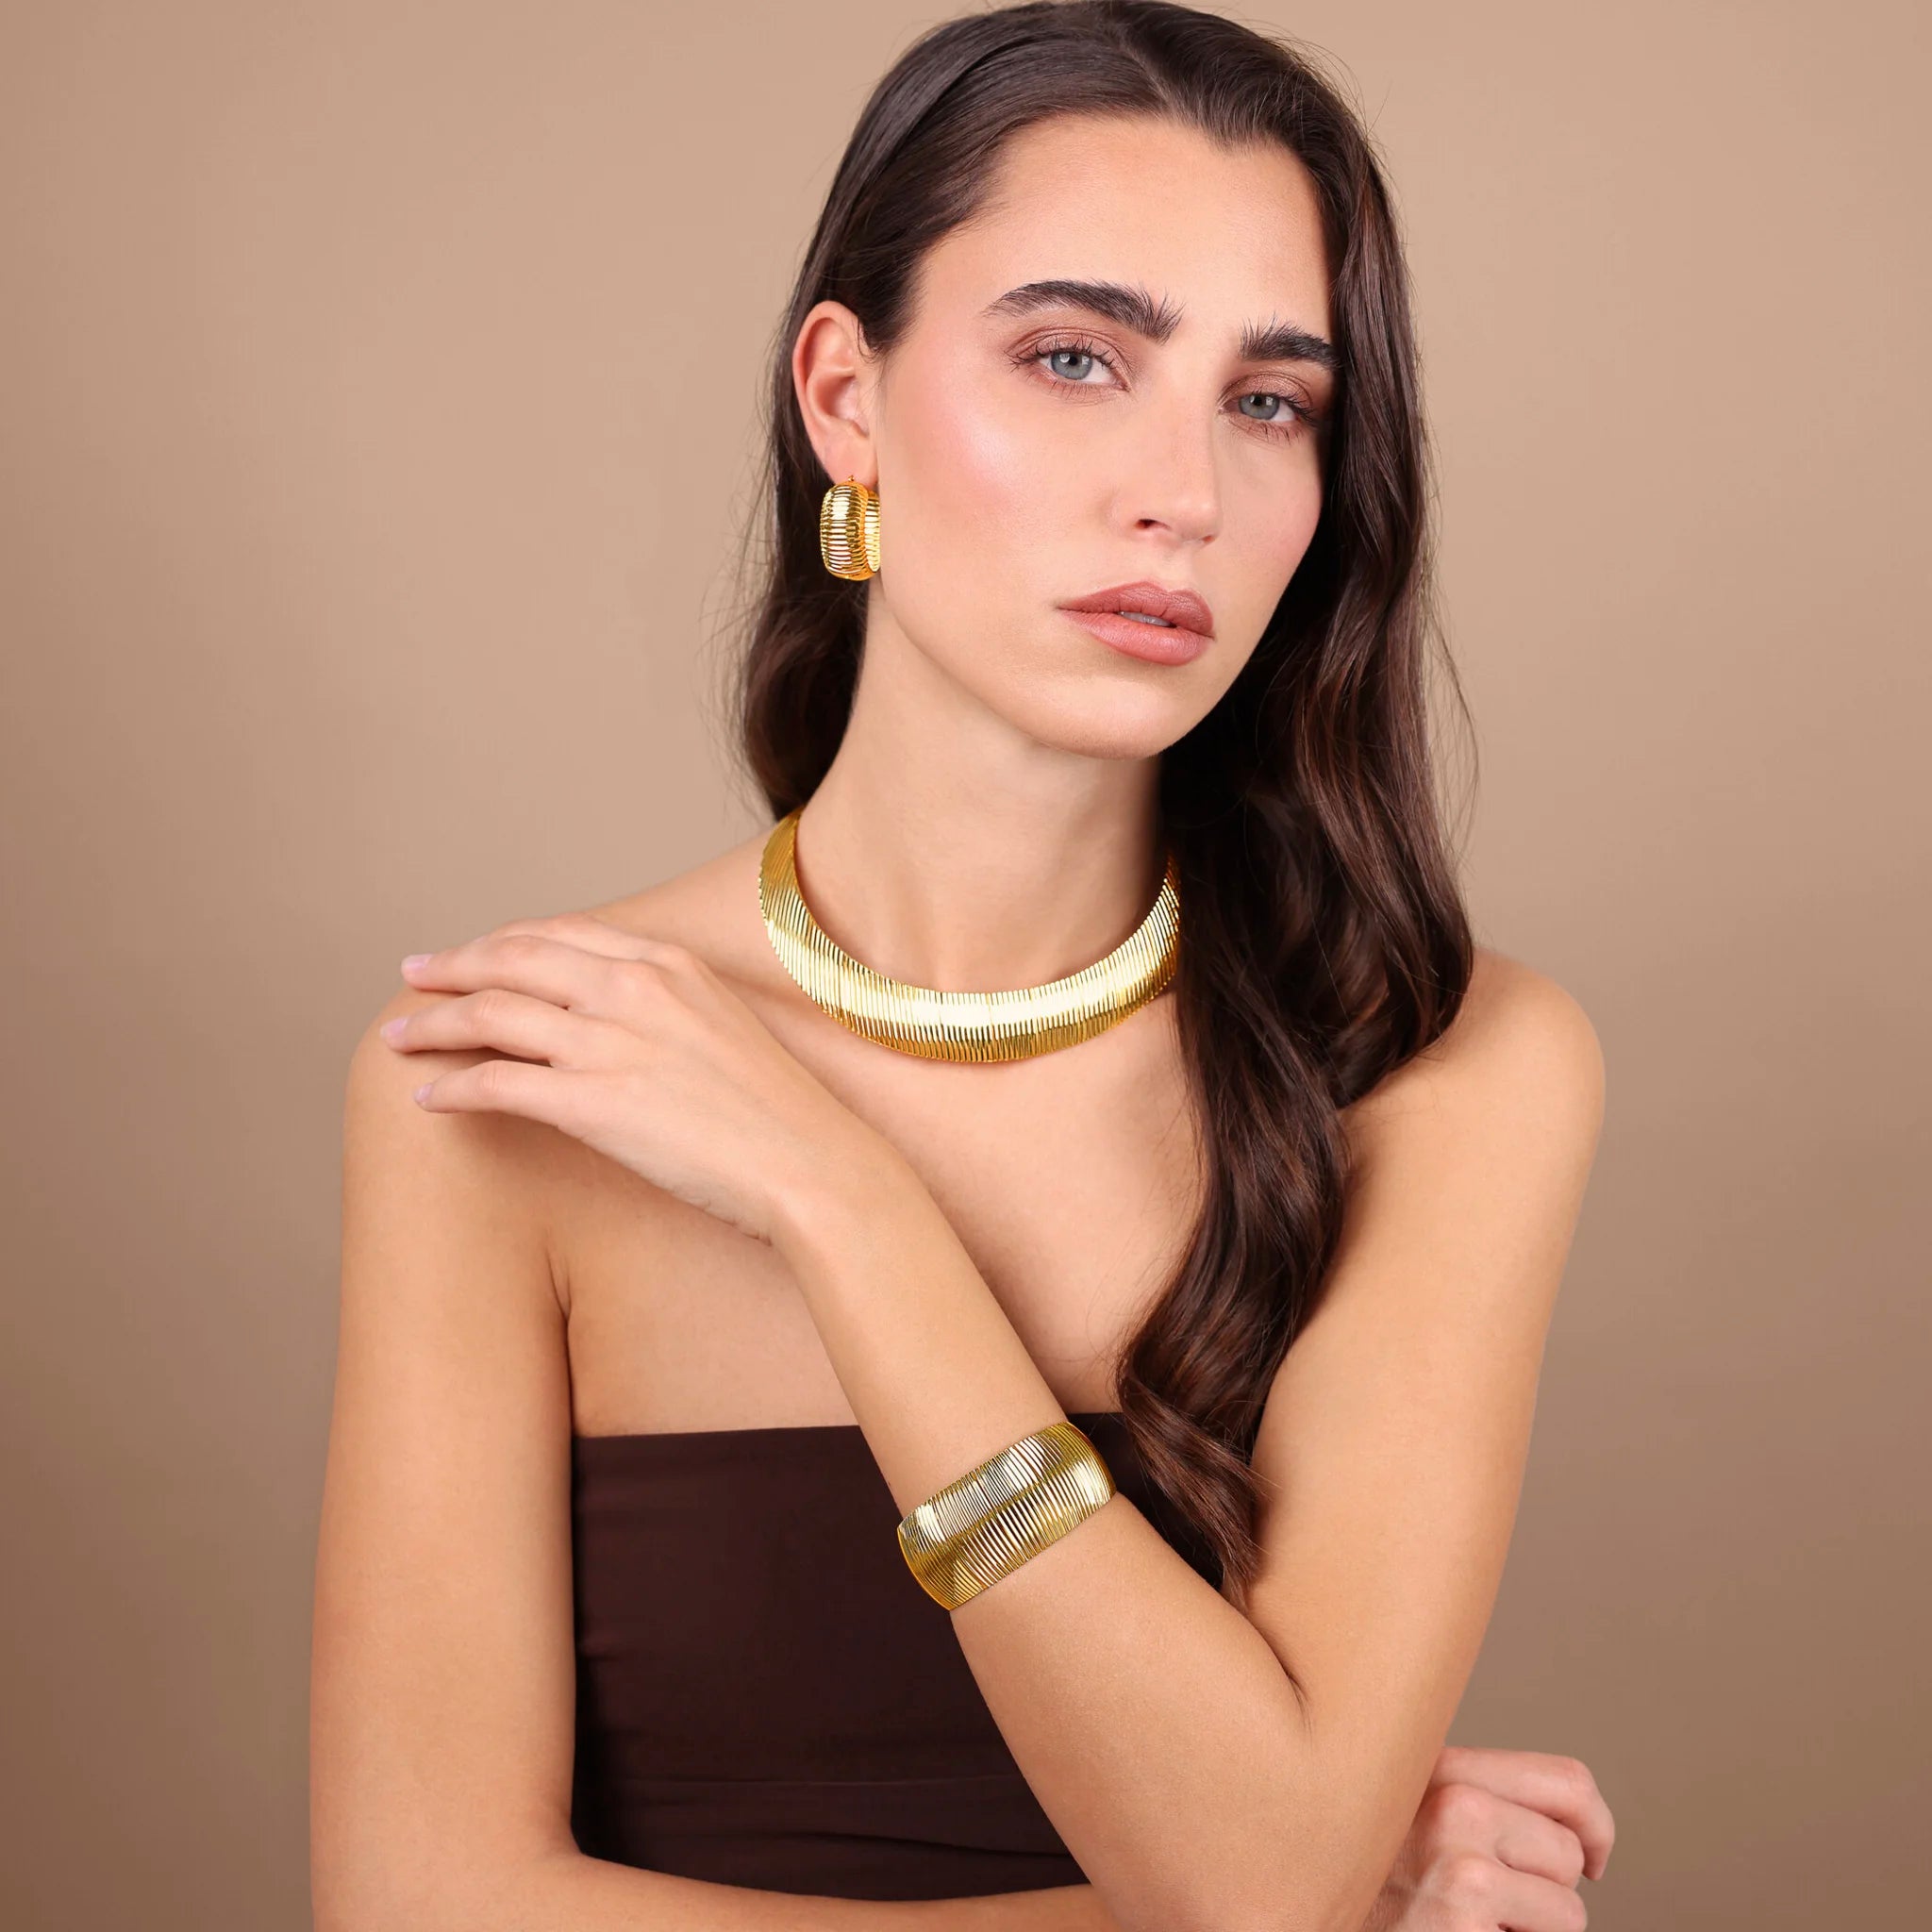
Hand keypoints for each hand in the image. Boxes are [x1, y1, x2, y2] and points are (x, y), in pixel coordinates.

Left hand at [382, 913, 875, 1244]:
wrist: (811, 1164)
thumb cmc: (780, 1114)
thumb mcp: (726, 1029)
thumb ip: (670, 1010)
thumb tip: (622, 1025)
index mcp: (669, 963)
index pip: (560, 934)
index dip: (503, 942)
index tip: (471, 954)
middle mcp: (634, 989)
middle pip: (513, 959)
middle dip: (451, 966)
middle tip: (411, 977)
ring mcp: (611, 1042)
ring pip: (492, 1014)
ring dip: (433, 1024)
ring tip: (397, 1037)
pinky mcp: (592, 1102)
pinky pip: (497, 1082)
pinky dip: (453, 1087)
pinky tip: (429, 1098)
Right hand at [1359, 1744, 1613, 1930]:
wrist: (1312, 1917)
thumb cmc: (1377, 1885)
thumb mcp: (1417, 1816)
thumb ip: (1476, 1797)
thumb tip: (1583, 1827)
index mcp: (1442, 1767)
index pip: (1568, 1781)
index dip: (1596, 1826)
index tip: (1593, 1856)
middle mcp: (1451, 1804)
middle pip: (1570, 1851)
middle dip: (1549, 1889)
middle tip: (1492, 1905)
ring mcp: (1460, 1867)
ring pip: (1568, 1908)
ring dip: (1534, 1930)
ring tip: (1471, 1923)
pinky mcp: (1464, 1921)